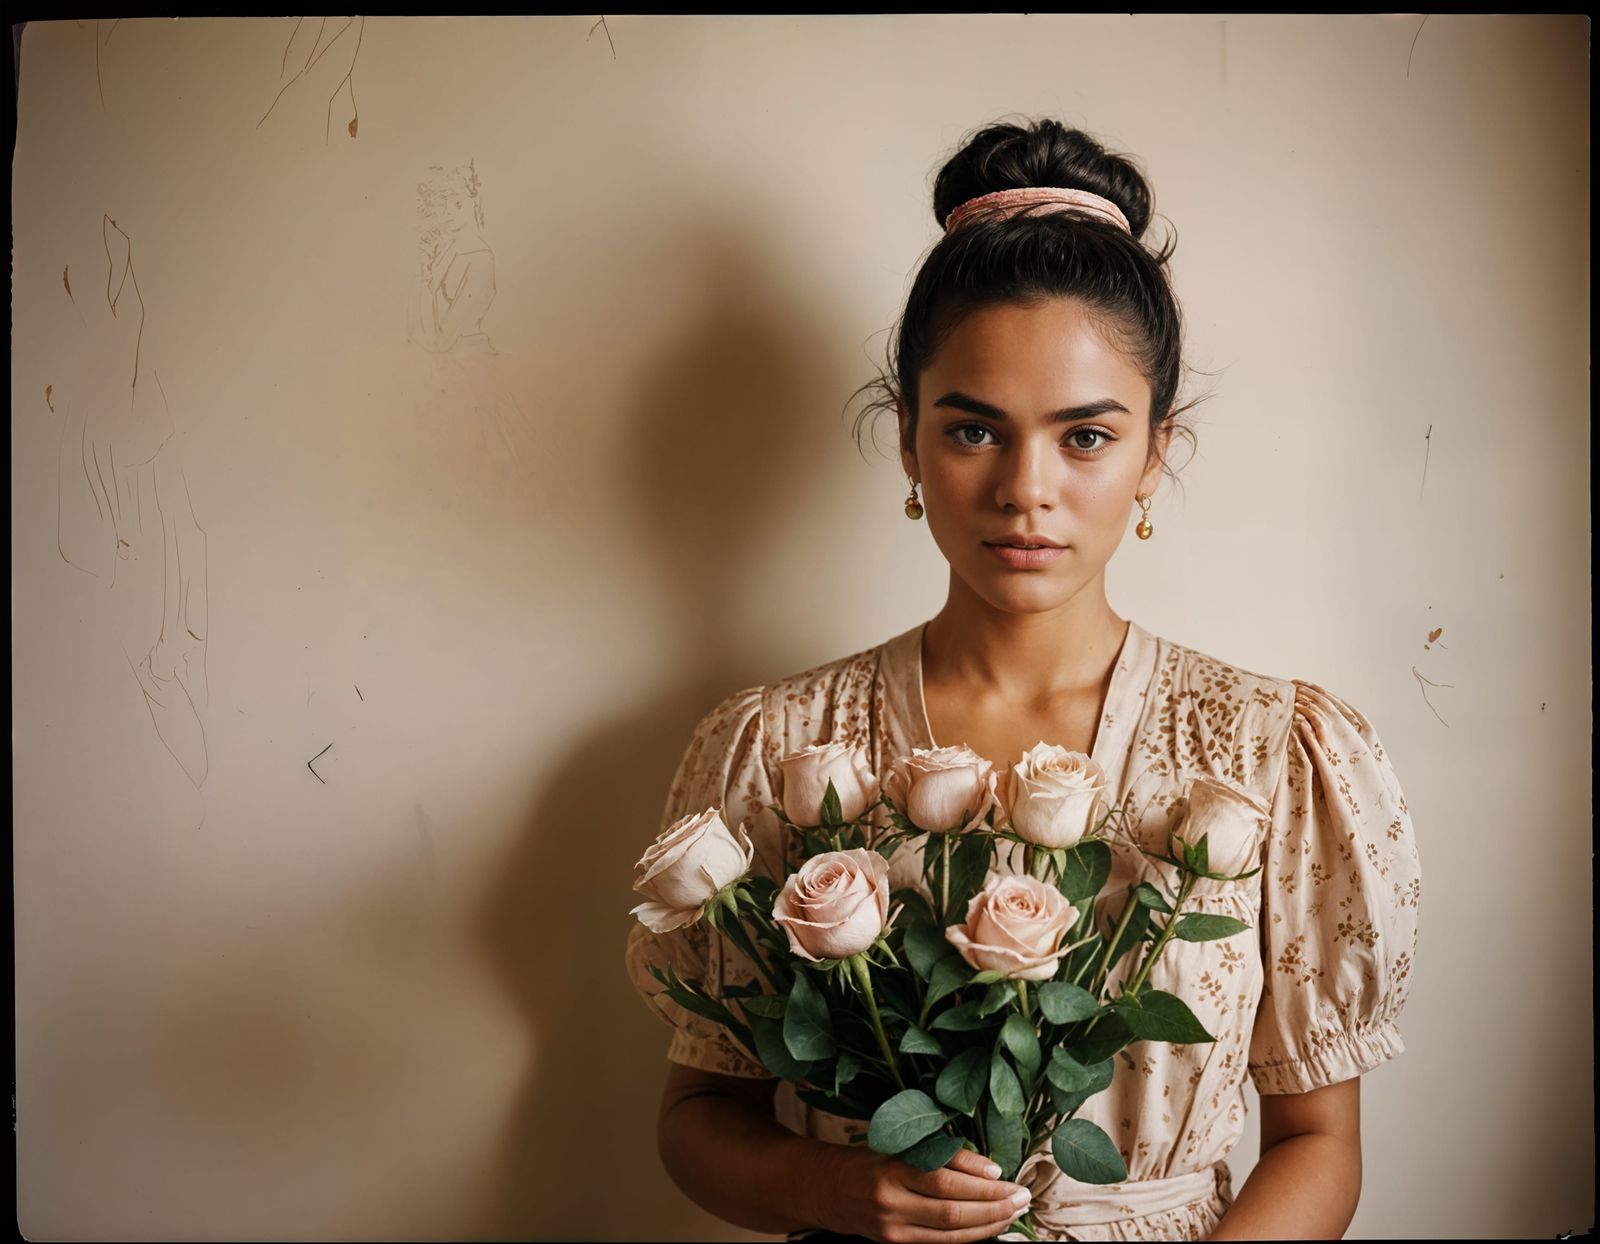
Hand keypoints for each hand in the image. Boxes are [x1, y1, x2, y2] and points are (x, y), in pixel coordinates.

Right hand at [812, 1143, 1032, 1243]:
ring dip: (990, 1223)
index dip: (977, 1179)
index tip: (1003, 1174)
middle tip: (1022, 1196)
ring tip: (1014, 1212)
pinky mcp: (897, 1243)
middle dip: (993, 1204)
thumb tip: (987, 1169)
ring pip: (951, 1231)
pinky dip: (971, 1234)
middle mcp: (891, 1201)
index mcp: (890, 1169)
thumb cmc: (868, 1159)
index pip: (941, 1176)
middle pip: (952, 1209)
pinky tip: (991, 1225)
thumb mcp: (897, 1145)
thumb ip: (937, 1153)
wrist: (828, 1189)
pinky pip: (942, 1242)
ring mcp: (894, 1228)